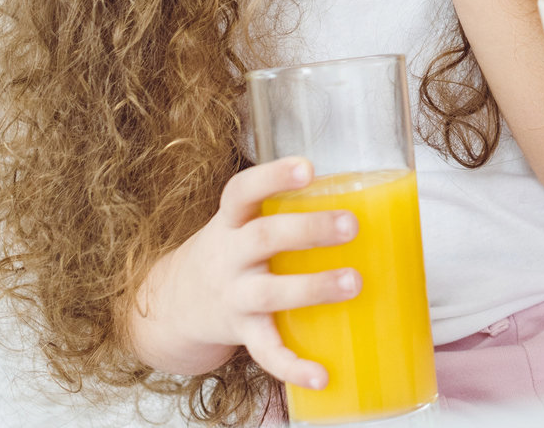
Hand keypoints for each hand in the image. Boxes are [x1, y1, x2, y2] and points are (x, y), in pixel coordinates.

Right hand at [128, 157, 361, 387]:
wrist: (172, 305)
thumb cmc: (231, 252)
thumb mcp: (242, 223)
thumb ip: (288, 210)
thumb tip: (371, 200)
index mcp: (230, 222)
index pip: (242, 191)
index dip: (272, 176)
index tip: (307, 167)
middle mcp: (228, 256)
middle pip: (262, 238)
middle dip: (307, 230)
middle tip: (351, 224)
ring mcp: (233, 296)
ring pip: (269, 293)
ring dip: (312, 288)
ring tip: (353, 282)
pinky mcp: (240, 332)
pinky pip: (265, 351)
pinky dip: (293, 366)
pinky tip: (321, 374)